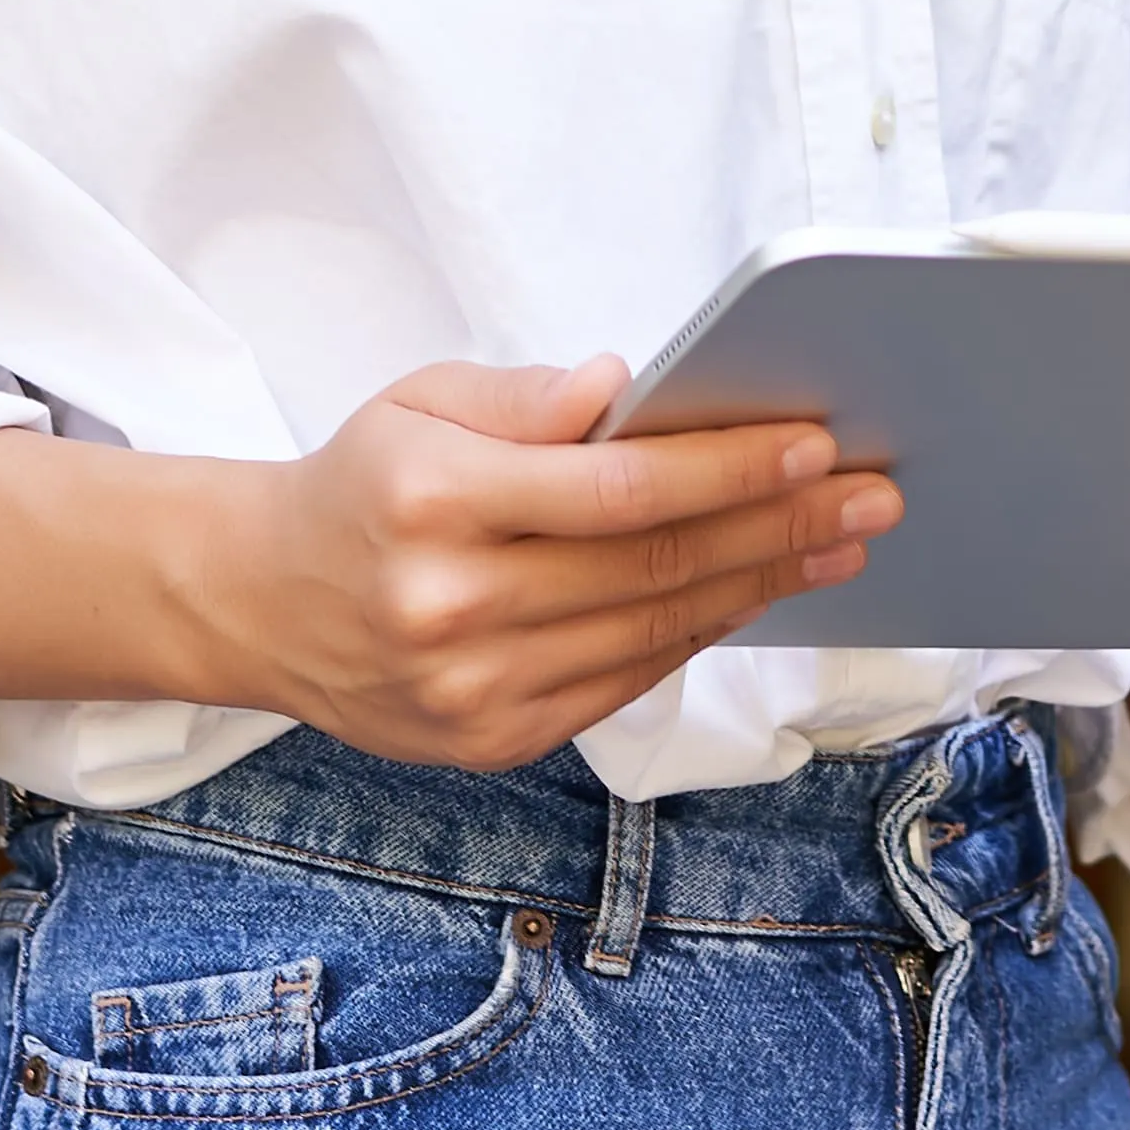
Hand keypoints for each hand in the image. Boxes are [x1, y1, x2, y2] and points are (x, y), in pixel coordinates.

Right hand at [187, 358, 898, 771]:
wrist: (259, 600)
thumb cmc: (358, 484)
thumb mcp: (418, 401)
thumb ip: (525, 397)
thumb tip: (632, 390)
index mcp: (430, 500)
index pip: (614, 488)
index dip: (725, 469)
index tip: (814, 444)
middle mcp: (451, 605)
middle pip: (651, 567)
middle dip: (778, 527)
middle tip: (871, 494)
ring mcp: (472, 688)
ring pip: (651, 633)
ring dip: (760, 585)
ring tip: (839, 543)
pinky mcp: (493, 740)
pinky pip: (624, 683)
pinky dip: (698, 634)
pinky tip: (753, 591)